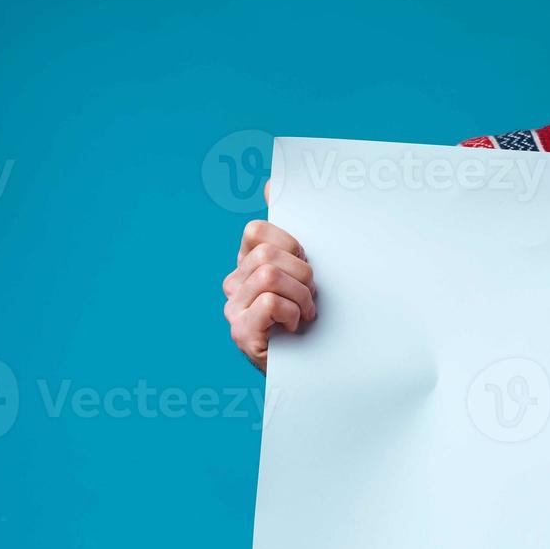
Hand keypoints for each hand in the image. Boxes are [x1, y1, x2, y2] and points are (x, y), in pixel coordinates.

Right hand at [224, 219, 316, 371]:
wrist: (315, 365)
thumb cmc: (310, 314)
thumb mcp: (304, 268)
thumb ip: (288, 231)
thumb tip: (271, 183)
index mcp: (247, 264)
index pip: (257, 230)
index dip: (290, 243)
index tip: (305, 262)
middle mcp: (234, 285)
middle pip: (267, 255)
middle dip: (302, 273)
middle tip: (310, 295)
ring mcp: (234, 310)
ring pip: (270, 277)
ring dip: (300, 296)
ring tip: (305, 312)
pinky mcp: (241, 333)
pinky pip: (269, 303)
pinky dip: (292, 313)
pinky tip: (294, 326)